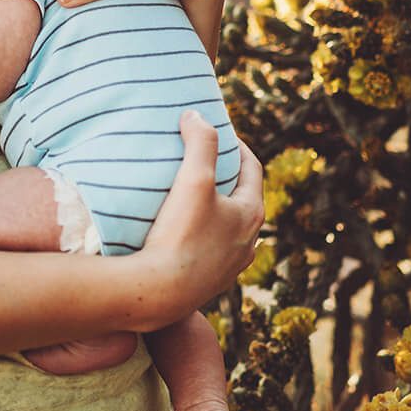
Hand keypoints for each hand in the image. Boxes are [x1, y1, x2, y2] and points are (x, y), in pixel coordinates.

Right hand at [126, 112, 263, 328]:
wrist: (158, 294)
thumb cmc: (179, 236)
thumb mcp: (194, 179)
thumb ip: (200, 142)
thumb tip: (197, 115)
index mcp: (251, 214)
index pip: (252, 169)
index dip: (237, 146)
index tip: (218, 133)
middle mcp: (248, 242)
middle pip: (242, 199)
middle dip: (225, 177)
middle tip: (203, 160)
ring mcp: (230, 267)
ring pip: (228, 228)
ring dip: (216, 210)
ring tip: (191, 197)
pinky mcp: (208, 284)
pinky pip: (211, 252)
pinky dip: (202, 235)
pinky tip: (182, 234)